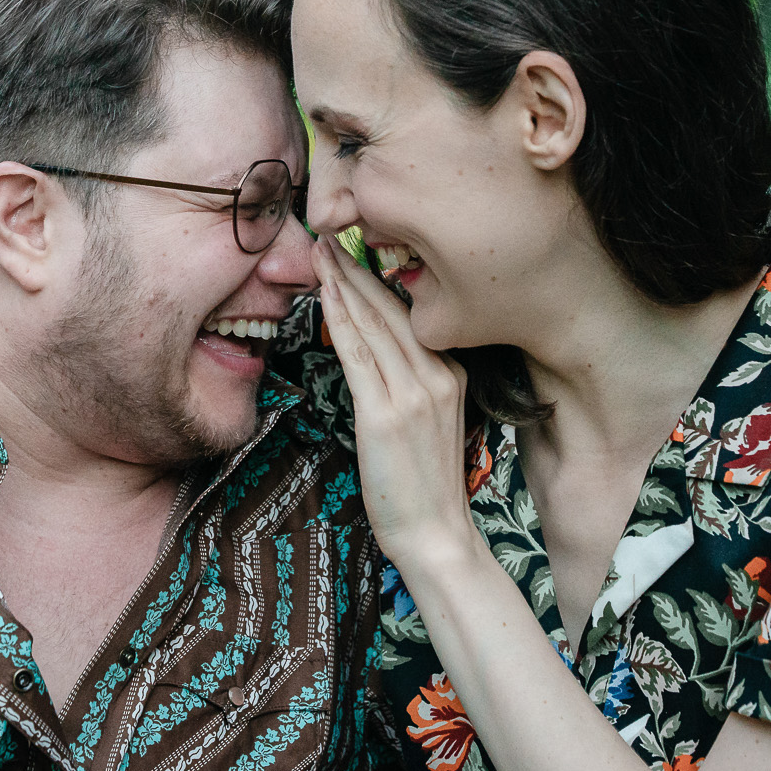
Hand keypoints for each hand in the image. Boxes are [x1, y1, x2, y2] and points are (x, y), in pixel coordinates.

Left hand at [315, 239, 481, 571]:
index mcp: (452, 373)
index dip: (378, 278)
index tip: (351, 250)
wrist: (436, 536)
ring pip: (374, 323)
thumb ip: (411, 383)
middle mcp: (438, 376)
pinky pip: (358, 355)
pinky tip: (324, 294)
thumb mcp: (430, 421)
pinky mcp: (386, 415)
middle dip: (356, 267)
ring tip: (318, 252)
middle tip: (327, 234)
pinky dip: (339, 318)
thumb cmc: (424, 485)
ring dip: (342, 282)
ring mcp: (415, 394)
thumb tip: (377, 353)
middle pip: (392, 308)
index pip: (411, 314)